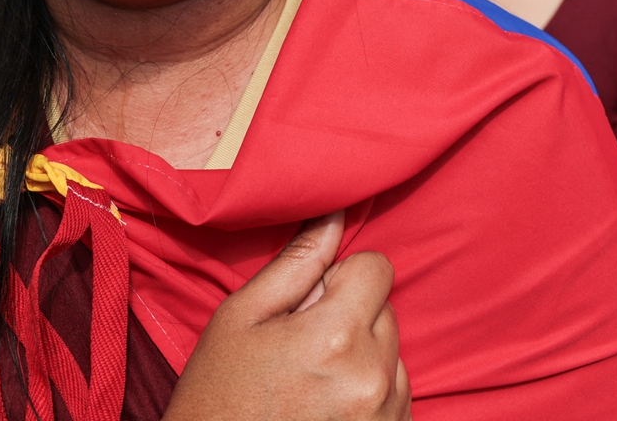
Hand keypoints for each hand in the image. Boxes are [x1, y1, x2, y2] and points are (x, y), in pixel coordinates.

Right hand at [162, 212, 410, 420]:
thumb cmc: (218, 399)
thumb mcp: (239, 321)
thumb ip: (295, 265)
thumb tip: (332, 215)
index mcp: (336, 337)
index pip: (378, 267)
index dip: (341, 277)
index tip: (310, 303)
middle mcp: (373, 378)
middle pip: (385, 310)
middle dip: (350, 318)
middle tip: (301, 349)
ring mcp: (386, 415)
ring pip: (393, 353)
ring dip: (362, 358)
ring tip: (311, 385)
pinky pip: (398, 395)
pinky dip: (370, 394)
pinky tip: (326, 410)